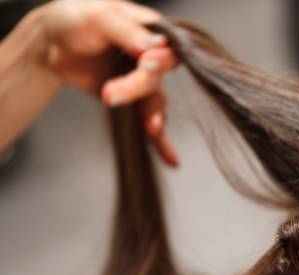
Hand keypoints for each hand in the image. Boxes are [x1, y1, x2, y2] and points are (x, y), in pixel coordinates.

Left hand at [37, 0, 177, 165]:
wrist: (53, 43)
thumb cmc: (74, 19)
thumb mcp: (98, 16)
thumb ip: (128, 30)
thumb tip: (158, 46)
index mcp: (151, 31)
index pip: (167, 50)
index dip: (159, 61)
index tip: (146, 64)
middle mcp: (152, 57)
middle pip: (157, 79)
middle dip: (136, 88)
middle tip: (109, 93)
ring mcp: (143, 80)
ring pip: (154, 102)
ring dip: (148, 116)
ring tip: (141, 123)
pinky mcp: (133, 100)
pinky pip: (150, 120)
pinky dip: (161, 142)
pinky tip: (170, 158)